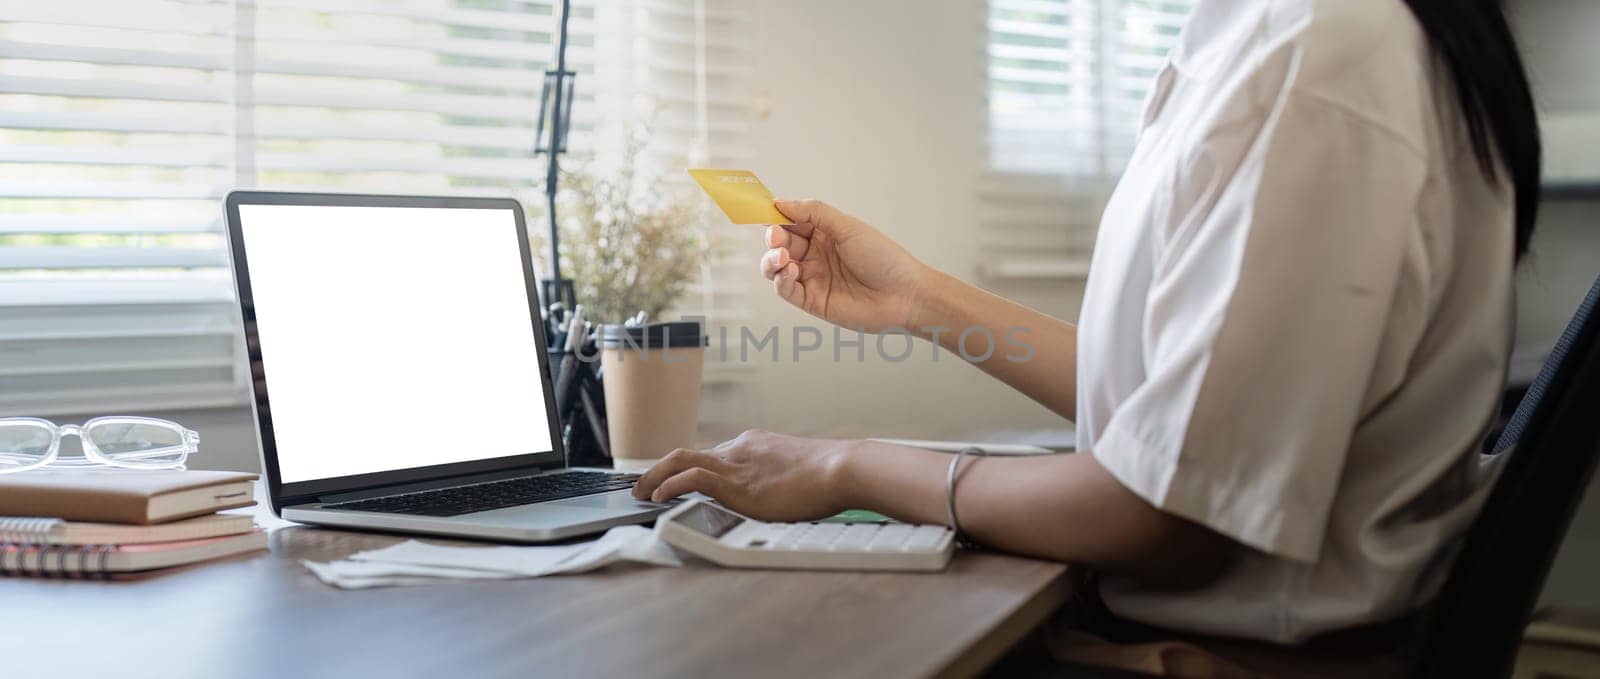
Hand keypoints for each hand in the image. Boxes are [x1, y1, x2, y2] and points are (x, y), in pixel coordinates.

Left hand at [631, 429, 854, 521]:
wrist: (842, 469)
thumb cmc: (831, 476)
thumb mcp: (798, 474)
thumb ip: (780, 482)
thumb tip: (782, 500)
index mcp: (755, 445)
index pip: (712, 455)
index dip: (688, 469)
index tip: (675, 481)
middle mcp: (740, 449)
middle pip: (688, 453)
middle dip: (660, 469)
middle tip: (642, 485)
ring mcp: (737, 463)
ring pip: (680, 460)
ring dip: (654, 476)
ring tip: (640, 493)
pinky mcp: (736, 482)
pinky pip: (691, 477)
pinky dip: (670, 485)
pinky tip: (659, 497)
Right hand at [761, 199, 930, 332]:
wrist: (904, 294)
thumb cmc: (883, 258)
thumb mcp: (847, 226)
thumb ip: (813, 213)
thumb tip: (781, 202)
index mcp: (824, 234)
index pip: (790, 223)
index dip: (776, 217)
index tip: (764, 211)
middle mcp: (816, 255)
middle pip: (779, 245)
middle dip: (773, 239)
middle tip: (776, 238)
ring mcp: (813, 279)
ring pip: (775, 268)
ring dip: (772, 260)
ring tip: (783, 257)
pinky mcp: (812, 301)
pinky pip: (785, 290)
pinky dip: (780, 280)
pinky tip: (791, 272)